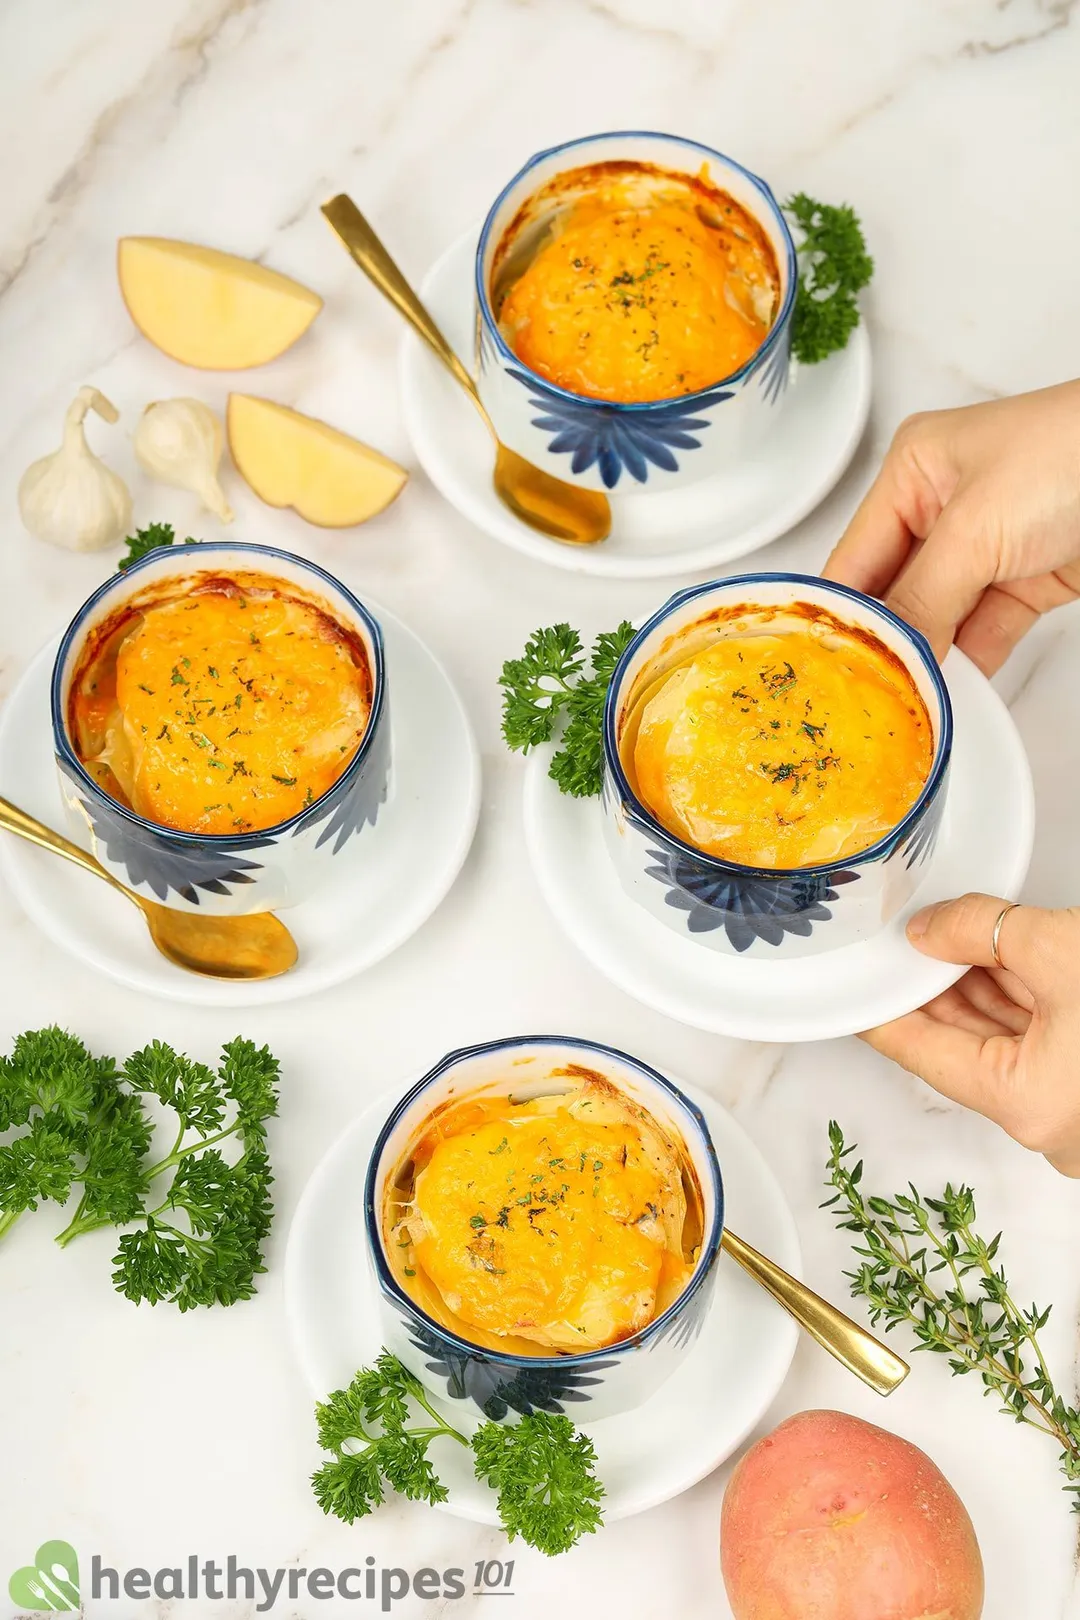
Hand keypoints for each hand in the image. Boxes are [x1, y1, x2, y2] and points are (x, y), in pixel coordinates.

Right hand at [824, 381, 1079, 672]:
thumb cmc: (1075, 452)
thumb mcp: (977, 528)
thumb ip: (922, 600)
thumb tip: (883, 656)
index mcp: (915, 472)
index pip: (853, 558)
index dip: (837, 617)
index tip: (822, 671)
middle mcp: (944, 507)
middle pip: (893, 594)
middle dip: (881, 644)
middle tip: (858, 701)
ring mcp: (988, 547)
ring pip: (937, 619)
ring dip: (925, 661)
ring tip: (898, 708)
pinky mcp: (1029, 581)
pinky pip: (983, 633)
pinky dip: (968, 665)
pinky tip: (948, 695)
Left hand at [862, 894, 1079, 1174]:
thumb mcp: (1060, 950)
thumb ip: (981, 931)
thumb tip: (930, 929)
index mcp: (1026, 1104)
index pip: (922, 1052)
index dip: (881, 1012)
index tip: (850, 990)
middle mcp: (1048, 1121)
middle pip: (961, 1045)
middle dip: (932, 988)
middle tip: (902, 942)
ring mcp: (1072, 1107)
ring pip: (1002, 1041)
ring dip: (976, 987)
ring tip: (951, 937)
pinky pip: (1039, 1042)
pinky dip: (1017, 998)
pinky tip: (997, 958)